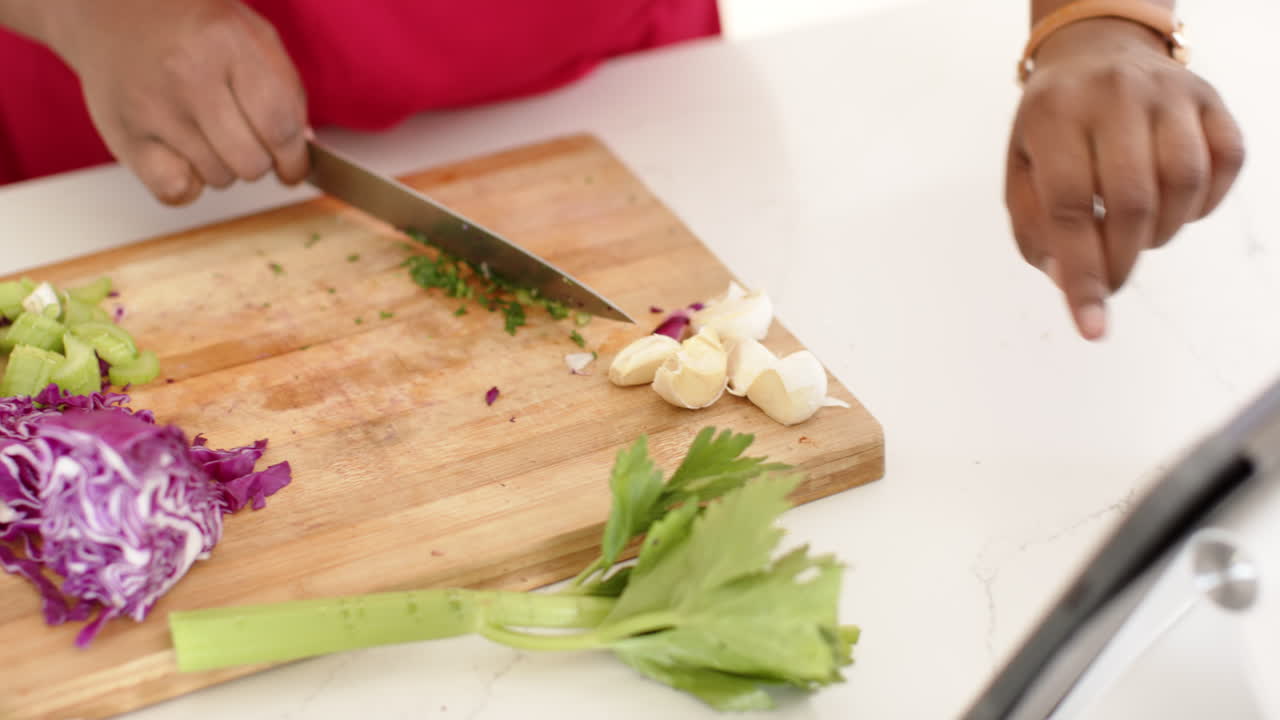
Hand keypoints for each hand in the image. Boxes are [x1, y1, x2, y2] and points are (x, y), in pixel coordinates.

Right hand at [42, 0, 308, 204]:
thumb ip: (285, 91)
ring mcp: (152, 108)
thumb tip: (301, 151)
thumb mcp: (252, 37)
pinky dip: (188, 183)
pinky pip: (175, 192)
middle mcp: (189, 75)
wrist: (116, 8)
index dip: (295, 159)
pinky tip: (184, 154)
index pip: (281, 127)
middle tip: (247, 140)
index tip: (293, 168)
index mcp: (230, 43)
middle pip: (251, 162)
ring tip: (208, 133)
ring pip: (218, 179)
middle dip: (260, 160)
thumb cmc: (195, 26)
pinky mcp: (124, 135)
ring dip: (224, 167)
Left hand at [1005, 18, 1244, 339]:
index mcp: (1054, 114)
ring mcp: (1168, 92)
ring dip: (1162, 233)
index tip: (1091, 326)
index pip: (1068, 206)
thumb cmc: (1053, 125)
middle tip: (1109, 282)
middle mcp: (1114, 96)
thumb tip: (1069, 283)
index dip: (1081, 274)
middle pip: (1130, 200)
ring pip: (1183, 183)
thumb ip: (1035, 229)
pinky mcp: (1210, 98)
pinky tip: (1174, 209)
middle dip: (1120, 261)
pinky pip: (1225, 164)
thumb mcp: (1022, 168)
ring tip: (1135, 235)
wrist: (1097, 52)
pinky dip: (1204, 205)